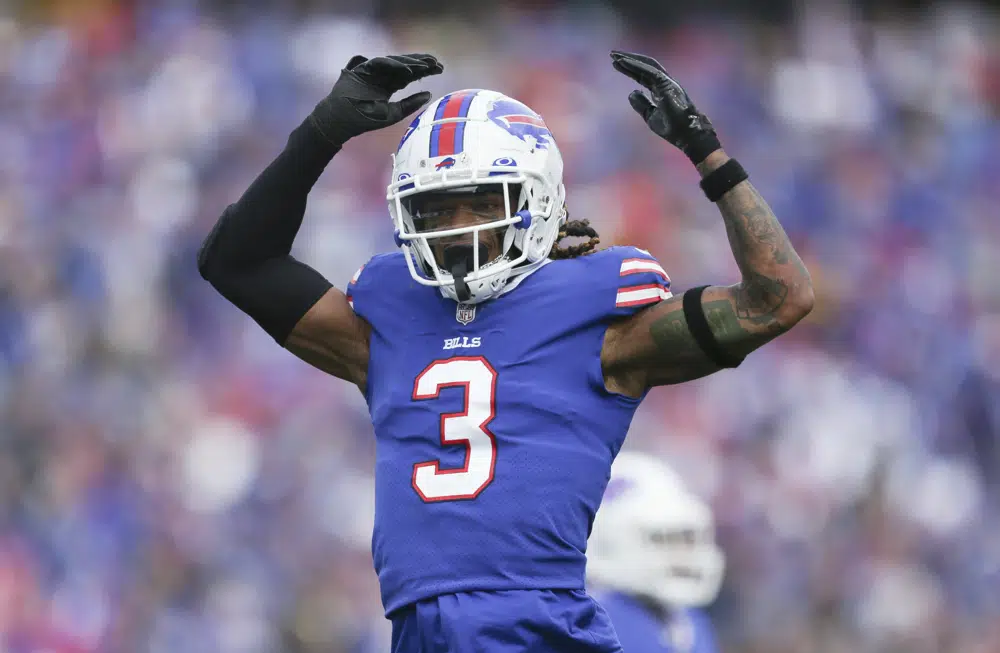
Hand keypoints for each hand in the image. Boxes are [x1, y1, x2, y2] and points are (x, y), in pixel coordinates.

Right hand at [309, 54, 443, 145]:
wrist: (342, 121)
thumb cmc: (366, 119)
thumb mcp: (394, 113)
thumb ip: (410, 104)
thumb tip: (430, 94)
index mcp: (389, 85)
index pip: (410, 75)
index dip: (425, 71)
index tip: (440, 69)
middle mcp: (382, 76)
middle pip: (405, 65)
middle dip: (421, 63)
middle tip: (438, 63)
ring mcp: (373, 71)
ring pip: (395, 62)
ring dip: (411, 62)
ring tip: (427, 64)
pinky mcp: (363, 69)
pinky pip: (380, 63)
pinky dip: (393, 65)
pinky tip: (408, 69)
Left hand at [610, 50, 719, 163]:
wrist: (687, 135)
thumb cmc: (673, 128)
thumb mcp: (650, 116)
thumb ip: (641, 104)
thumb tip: (631, 92)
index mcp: (661, 89)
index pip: (643, 75)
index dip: (630, 69)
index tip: (616, 64)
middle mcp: (665, 82)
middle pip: (644, 66)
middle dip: (628, 59)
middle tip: (612, 54)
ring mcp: (667, 82)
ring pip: (646, 65)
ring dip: (630, 59)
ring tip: (615, 56)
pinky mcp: (666, 84)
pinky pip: (648, 71)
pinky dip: (635, 65)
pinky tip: (623, 62)